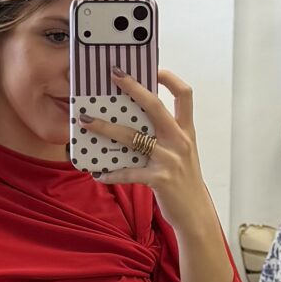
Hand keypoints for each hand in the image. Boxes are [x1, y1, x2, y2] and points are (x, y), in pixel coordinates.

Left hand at [80, 67, 212, 235]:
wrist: (195, 213)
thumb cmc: (184, 180)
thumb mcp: (180, 153)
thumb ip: (164, 135)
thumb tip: (132, 120)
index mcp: (186, 131)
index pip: (185, 95)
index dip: (171, 78)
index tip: (154, 68)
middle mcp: (179, 141)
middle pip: (155, 106)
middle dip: (133, 87)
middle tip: (113, 74)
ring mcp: (170, 159)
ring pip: (133, 137)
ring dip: (106, 128)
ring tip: (86, 121)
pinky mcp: (159, 179)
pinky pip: (128, 172)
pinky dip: (111, 173)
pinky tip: (98, 174)